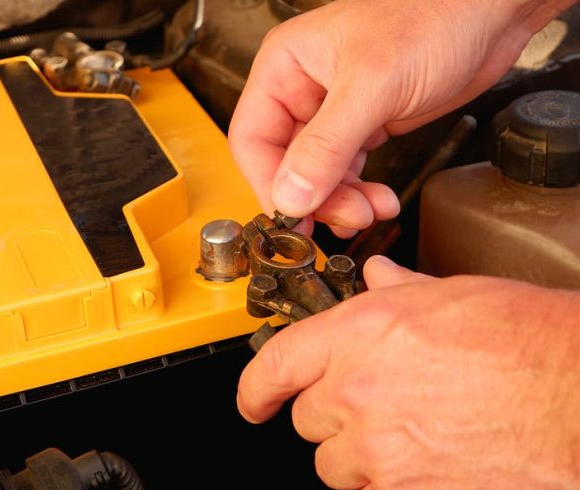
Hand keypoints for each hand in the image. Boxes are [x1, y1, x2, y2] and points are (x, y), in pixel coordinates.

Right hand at [228, 0, 575, 237]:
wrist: (488, 14)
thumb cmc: (434, 16)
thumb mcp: (372, 85)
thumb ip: (326, 145)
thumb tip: (290, 195)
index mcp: (285, 68)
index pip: (252, 140)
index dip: (268, 183)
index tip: (292, 216)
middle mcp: (302, 91)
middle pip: (285, 164)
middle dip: (314, 197)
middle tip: (345, 217)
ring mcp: (332, 112)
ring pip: (316, 175)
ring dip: (340, 201)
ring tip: (368, 212)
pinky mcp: (362, 126)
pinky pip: (346, 172)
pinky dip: (358, 194)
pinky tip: (377, 202)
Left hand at [237, 256, 579, 489]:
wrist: (577, 397)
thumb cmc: (527, 342)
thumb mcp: (451, 296)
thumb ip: (396, 293)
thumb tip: (376, 280)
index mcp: (360, 334)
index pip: (276, 364)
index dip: (256, 388)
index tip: (255, 400)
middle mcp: (357, 392)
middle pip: (306, 419)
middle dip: (331, 415)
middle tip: (373, 406)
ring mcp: (379, 450)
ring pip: (334, 465)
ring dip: (358, 455)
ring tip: (408, 434)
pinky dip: (387, 484)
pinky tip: (425, 462)